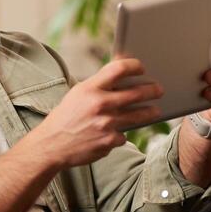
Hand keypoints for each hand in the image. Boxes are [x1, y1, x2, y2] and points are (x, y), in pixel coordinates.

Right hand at [31, 57, 163, 169]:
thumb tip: (122, 70)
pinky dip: (121, 134)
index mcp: (90, 88)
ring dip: (150, 112)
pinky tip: (114, 134)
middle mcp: (100, 104)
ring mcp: (106, 124)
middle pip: (137, 93)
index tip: (142, 68)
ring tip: (155, 111)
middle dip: (152, 90)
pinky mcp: (109, 142)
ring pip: (139, 116)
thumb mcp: (78, 94)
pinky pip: (124, 135)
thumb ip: (99, 84)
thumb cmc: (66, 117)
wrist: (51, 145)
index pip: (119, 69)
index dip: (135, 66)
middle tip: (159, 90)